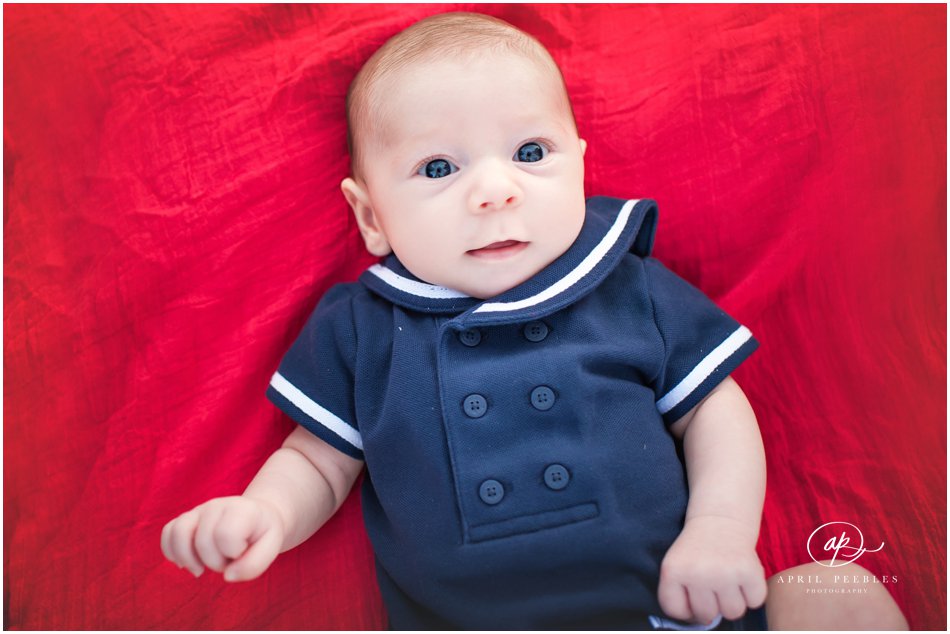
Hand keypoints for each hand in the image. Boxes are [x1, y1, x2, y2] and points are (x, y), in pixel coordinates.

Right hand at [160, 496, 284, 581]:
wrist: (258, 516)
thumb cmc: (263, 533)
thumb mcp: (272, 547)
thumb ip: (254, 565)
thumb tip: (227, 576)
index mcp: (241, 510)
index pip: (226, 534)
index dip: (233, 553)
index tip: (242, 552)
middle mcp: (217, 505)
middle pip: (202, 540)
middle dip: (215, 562)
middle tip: (229, 561)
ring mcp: (199, 510)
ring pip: (178, 533)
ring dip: (188, 559)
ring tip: (201, 568)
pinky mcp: (187, 519)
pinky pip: (167, 533)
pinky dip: (172, 553)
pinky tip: (188, 562)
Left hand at [658, 515, 766, 624]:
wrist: (719, 520)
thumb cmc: (697, 550)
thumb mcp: (676, 566)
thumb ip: (679, 596)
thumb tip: (700, 623)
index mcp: (673, 571)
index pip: (675, 610)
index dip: (685, 605)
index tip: (690, 590)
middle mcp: (698, 573)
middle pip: (705, 615)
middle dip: (710, 603)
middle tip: (711, 582)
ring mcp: (725, 573)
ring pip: (732, 613)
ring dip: (732, 600)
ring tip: (727, 579)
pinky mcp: (749, 572)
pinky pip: (755, 603)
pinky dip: (752, 593)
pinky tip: (741, 576)